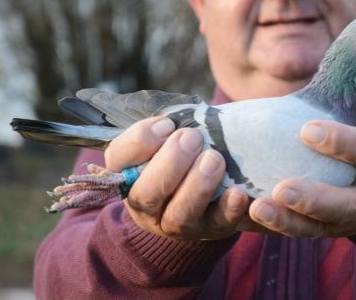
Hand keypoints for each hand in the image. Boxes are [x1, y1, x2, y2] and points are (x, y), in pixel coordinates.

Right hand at [104, 117, 255, 239]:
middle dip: (170, 164)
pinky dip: (229, 209)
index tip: (167, 124)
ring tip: (215, 159)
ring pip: (179, 216)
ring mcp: (178, 224)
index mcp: (131, 177)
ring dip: (197, 185)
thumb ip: (163, 129)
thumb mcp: (168, 137)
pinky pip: (219, 225)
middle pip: (146, 195)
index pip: (117, 160)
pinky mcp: (211, 230)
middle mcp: (148, 208)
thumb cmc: (185, 154)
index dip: (139, 141)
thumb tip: (168, 124)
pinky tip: (238, 193)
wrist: (215, 187)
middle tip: (192, 138)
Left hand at [248, 83, 355, 237]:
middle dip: (313, 199)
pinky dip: (271, 226)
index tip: (307, 131)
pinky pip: (295, 232)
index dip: (341, 141)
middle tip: (281, 190)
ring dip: (285, 221)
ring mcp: (347, 221)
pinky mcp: (323, 231)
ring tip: (256, 208)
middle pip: (345, 205)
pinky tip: (245, 215)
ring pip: (317, 228)